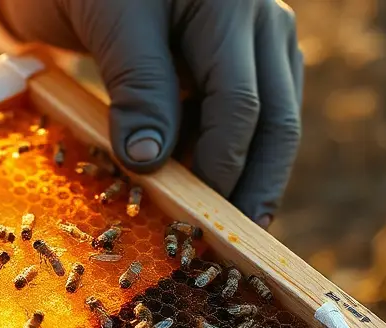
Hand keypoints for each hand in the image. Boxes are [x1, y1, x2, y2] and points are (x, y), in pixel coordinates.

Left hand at [0, 0, 302, 226]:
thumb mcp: (110, 22)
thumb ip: (138, 86)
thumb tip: (151, 162)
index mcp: (233, 6)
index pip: (242, 104)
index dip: (219, 165)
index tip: (191, 214)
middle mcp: (262, 23)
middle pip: (275, 123)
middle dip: (250, 188)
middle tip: (225, 246)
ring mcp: (259, 43)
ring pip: (269, 127)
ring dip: (238, 177)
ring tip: (205, 225)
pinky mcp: (243, 64)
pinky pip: (244, 121)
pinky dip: (219, 156)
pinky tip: (192, 188)